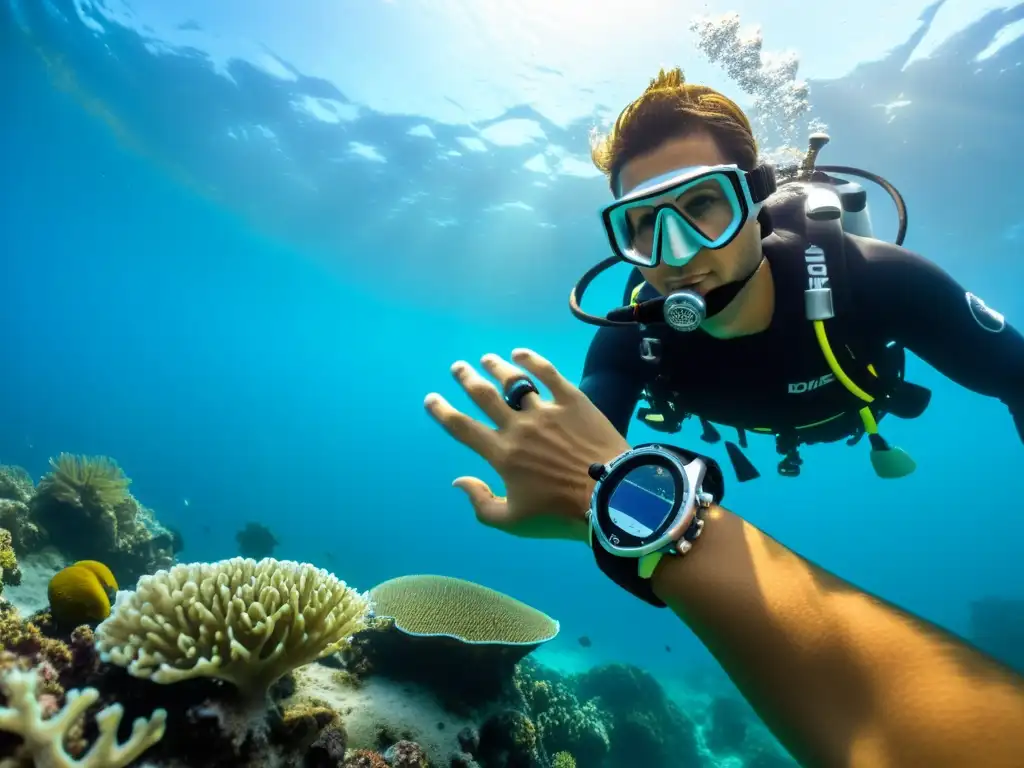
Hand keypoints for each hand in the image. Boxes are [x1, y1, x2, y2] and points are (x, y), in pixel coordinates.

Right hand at [424, 348, 630, 541]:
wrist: (609, 497)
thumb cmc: (559, 514)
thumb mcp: (513, 521)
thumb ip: (481, 502)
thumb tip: (458, 482)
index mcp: (501, 453)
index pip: (462, 427)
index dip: (442, 411)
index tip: (432, 399)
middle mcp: (517, 426)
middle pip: (483, 395)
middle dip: (466, 379)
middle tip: (457, 368)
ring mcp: (545, 410)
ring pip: (514, 381)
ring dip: (496, 367)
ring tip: (486, 359)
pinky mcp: (572, 400)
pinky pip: (548, 373)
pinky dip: (531, 360)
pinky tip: (521, 353)